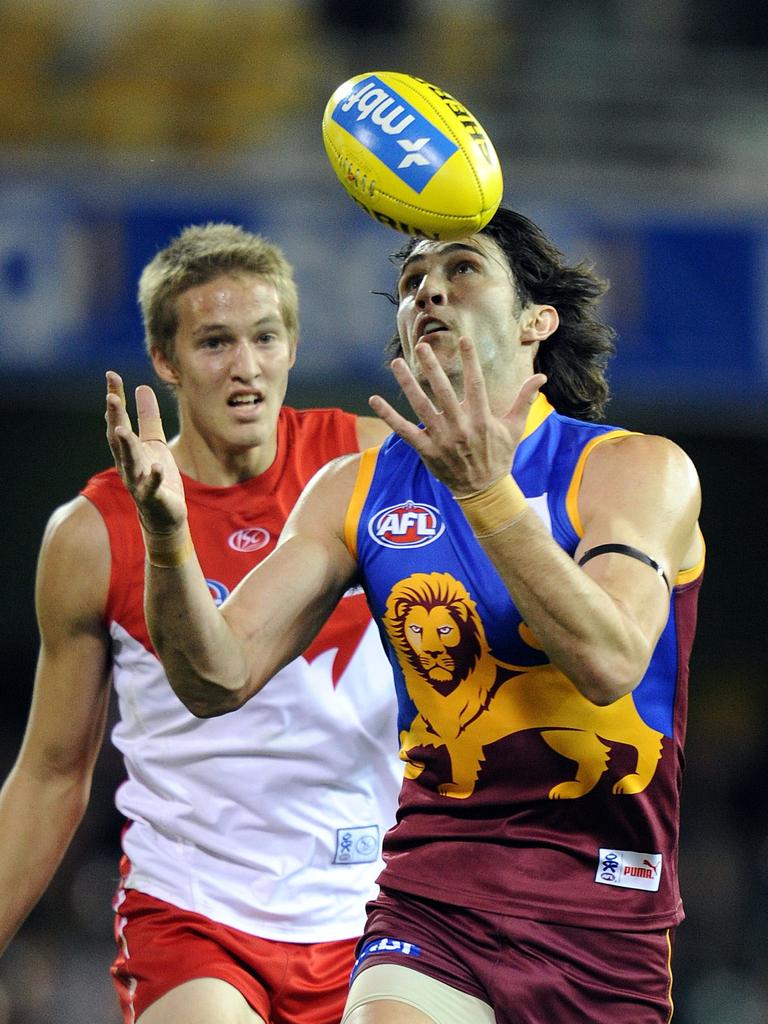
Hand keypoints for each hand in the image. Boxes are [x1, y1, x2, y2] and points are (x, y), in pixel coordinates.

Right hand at [105, 371, 186, 533]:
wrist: (165, 515)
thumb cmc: (157, 476)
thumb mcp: (154, 443)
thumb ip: (147, 417)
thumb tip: (141, 387)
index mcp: (128, 448)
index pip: (119, 419)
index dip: (115, 398)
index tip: (111, 375)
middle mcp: (128, 463)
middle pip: (119, 438)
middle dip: (115, 418)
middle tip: (111, 397)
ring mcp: (139, 481)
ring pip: (130, 461)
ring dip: (126, 446)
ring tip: (122, 429)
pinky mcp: (154, 497)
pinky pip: (152, 486)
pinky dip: (153, 477)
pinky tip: (156, 466)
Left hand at [369, 336, 544, 495]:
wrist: (484, 491)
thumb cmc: (500, 456)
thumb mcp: (515, 428)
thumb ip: (525, 400)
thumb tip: (541, 377)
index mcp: (481, 419)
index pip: (475, 383)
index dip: (469, 361)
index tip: (463, 339)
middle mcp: (460, 427)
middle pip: (443, 391)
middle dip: (431, 367)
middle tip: (420, 346)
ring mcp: (441, 439)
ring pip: (420, 406)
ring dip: (407, 384)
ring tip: (396, 363)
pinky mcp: (426, 450)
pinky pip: (404, 431)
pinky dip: (389, 416)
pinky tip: (375, 400)